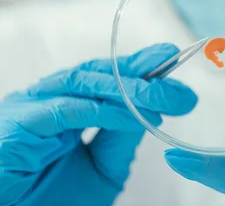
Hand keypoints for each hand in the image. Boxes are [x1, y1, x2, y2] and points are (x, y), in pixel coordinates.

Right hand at [0, 43, 196, 205]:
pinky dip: (106, 111)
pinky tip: (136, 116)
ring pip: (86, 84)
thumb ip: (121, 138)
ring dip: (130, 89)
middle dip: (144, 75)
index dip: (139, 66)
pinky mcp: (18, 124)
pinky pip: (69, 110)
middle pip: (100, 74)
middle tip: (181, 85)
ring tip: (166, 96)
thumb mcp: (101, 169)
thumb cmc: (51, 200)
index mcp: (64, 107)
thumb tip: (150, 109)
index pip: (106, 77)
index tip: (172, 57)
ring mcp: (29, 108)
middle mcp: (46, 101)